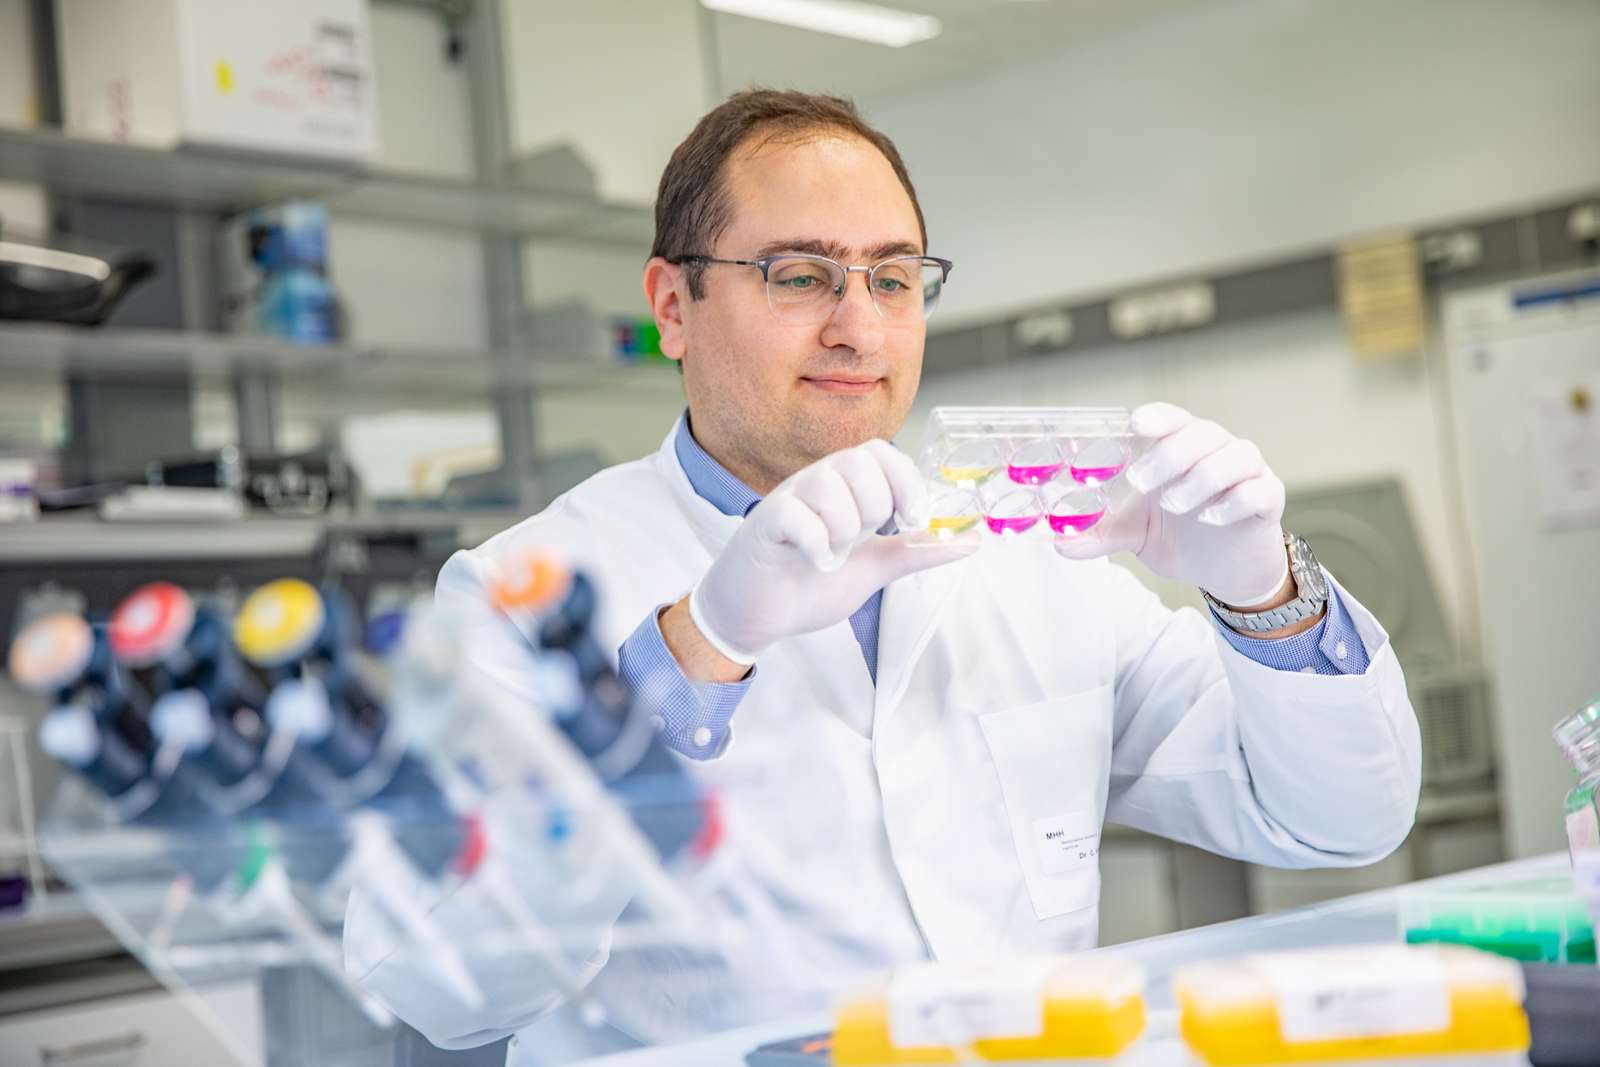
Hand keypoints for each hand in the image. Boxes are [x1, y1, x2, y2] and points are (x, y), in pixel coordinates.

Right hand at [689, 440, 975, 663]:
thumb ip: (916, 551)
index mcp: (845, 489)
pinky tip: (814, 563)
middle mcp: (816, 484)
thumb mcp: (875, 568)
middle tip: (859, 541)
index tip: (910, 520)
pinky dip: (815, 544)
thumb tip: (971, 541)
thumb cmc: (809, 585)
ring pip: (828, 485)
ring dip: (841, 530)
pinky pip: (796, 514)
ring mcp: (788, 500)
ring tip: (832, 557)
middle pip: (859, 461)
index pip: (881, 452)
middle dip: (872, 508)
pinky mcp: (764, 523)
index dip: (904, 480)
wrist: (758, 615)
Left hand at [1053, 403, 1289, 606]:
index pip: (1172, 419)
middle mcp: (1217, 452)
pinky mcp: (1268, 500)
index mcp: (1182, 450)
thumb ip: (1102, 534)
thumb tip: (1059, 543)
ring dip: (1200, 477)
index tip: (1137, 424)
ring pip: (1235, 455)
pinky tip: (1210, 518)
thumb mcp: (1135, 535)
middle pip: (1201, 433)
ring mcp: (1247, 474)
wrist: (1225, 571)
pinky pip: (1260, 490)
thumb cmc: (1180, 536)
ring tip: (1174, 505)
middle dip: (1169, 454)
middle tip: (1140, 481)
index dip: (1158, 416)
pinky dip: (1234, 501)